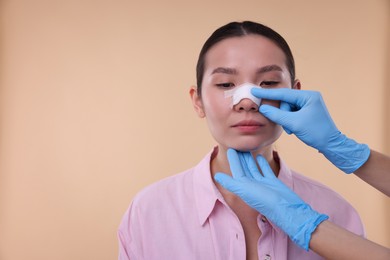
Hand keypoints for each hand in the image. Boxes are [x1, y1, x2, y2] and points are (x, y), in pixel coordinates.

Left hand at [214, 149, 327, 249]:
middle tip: (237, 145)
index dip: (233, 160)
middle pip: (244, 168)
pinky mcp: (273, 182)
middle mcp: (252, 185)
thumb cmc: (263, 200)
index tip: (230, 148)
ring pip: (253, 168)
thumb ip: (230, 183)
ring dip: (249, 159)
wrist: (285, 208)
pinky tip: (259, 156)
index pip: (236, 170)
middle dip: (240, 158)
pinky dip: (262, 164)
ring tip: (246, 148)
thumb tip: (216, 176)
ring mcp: (263, 183)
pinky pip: (265, 171)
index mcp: (244, 186)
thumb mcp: (244, 190)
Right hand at [251, 88, 369, 172]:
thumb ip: (277, 115)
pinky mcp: (307, 112)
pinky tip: (294, 129)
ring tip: (292, 129)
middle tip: (285, 125)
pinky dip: (290, 121)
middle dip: (282, 114)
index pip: (283, 93)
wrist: (331, 145)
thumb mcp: (294, 123)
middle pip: (285, 102)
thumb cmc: (316, 132)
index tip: (254, 91)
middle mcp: (309, 97)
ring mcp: (309, 105)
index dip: (267, 93)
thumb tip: (263, 108)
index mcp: (308, 96)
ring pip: (287, 109)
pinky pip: (292, 113)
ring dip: (286, 119)